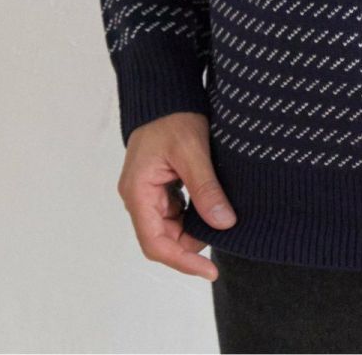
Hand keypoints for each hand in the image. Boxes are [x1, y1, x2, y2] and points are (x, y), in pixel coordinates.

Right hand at [116, 110, 237, 280]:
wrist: (165, 91)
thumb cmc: (173, 115)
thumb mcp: (193, 151)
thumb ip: (205, 188)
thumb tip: (223, 223)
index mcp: (138, 192)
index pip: (155, 243)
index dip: (182, 261)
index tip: (209, 270)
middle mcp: (138, 197)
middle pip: (162, 238)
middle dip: (192, 242)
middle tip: (223, 232)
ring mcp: (147, 192)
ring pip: (170, 226)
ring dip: (194, 226)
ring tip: (219, 214)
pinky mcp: (158, 186)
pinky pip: (174, 211)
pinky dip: (193, 213)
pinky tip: (210, 203)